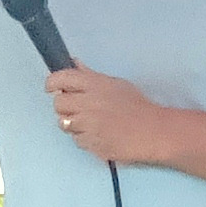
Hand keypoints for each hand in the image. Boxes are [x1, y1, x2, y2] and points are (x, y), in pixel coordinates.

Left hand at [45, 61, 166, 165]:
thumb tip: (74, 63)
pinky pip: (77, 140)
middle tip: (77, 108)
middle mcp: (88, 103)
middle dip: (64, 107)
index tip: (51, 88)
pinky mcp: (91, 143)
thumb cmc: (137, 106)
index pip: (61, 79)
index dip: (52, 83)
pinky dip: (84, 138)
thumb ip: (90, 75)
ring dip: (73, 124)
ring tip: (91, 123)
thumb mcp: (116, 84)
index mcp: (94, 84)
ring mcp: (88, 125)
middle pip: (58, 104)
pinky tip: (99, 135)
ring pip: (64, 124)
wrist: (154, 132)